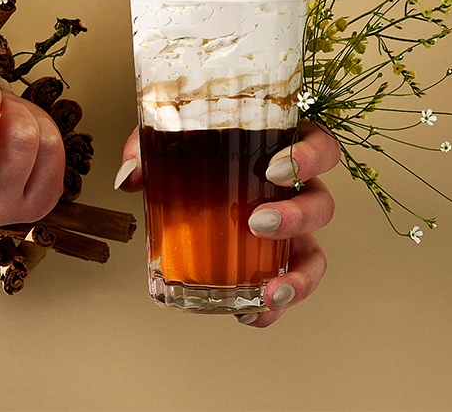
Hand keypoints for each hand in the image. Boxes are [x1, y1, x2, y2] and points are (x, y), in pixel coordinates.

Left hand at [115, 120, 339, 327]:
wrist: (187, 168)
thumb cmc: (196, 146)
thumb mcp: (173, 137)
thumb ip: (149, 147)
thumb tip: (129, 177)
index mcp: (283, 149)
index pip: (320, 147)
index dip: (309, 158)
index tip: (276, 170)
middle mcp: (296, 191)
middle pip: (322, 204)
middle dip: (298, 217)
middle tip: (258, 223)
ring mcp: (290, 229)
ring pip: (315, 254)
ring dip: (299, 276)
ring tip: (269, 292)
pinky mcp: (275, 261)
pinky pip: (285, 286)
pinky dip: (270, 307)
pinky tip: (247, 315)